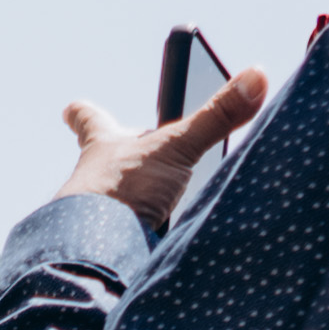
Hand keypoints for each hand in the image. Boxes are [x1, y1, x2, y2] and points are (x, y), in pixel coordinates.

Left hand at [59, 68, 269, 238]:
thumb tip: (257, 76)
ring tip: (148, 210)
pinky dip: (135, 242)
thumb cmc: (123, 189)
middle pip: (98, 166)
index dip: (83, 113)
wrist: (93, 253)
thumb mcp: (176, 146)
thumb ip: (216, 117)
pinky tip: (153, 249)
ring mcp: (93, 218)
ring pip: (109, 206)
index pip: (89, 120)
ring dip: (127, 206)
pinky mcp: (104, 250)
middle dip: (112, 163)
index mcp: (103, 146)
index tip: (71, 108)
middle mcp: (91, 179)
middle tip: (120, 164)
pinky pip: (121, 242)